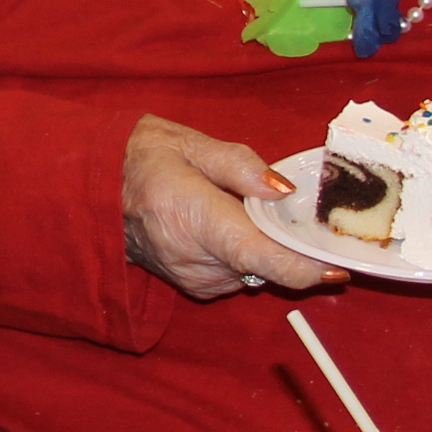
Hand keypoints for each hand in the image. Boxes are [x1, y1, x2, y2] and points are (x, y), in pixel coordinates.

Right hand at [122, 114, 347, 299]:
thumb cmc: (140, 157)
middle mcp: (193, 258)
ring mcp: (192, 278)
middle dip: (287, 242)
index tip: (338, 267)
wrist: (92, 188)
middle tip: (287, 209)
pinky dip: (244, 255)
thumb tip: (284, 191)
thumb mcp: (189, 144)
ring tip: (239, 211)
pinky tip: (225, 228)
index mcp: (193, 217)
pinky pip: (239, 275)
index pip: (261, 256)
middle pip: (267, 264)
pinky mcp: (193, 288)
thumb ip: (240, 166)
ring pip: (256, 271)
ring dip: (263, 247)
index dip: (305, 267)